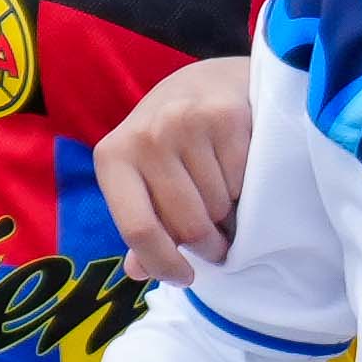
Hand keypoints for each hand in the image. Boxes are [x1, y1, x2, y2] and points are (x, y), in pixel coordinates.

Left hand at [96, 56, 250, 283]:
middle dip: (209, 246)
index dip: (164, 264)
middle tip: (217, 242)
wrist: (206, 84)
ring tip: (226, 199)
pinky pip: (245, 182)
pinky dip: (248, 190)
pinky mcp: (226, 116)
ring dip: (230, 216)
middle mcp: (146, 137)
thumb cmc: (169, 145)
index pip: (138, 229)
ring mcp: (186, 123)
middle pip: (189, 225)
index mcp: (113, 159)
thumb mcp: (142, 180)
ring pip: (221, 207)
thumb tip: (137, 271)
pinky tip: (240, 175)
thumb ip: (141, 225)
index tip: (185, 277)